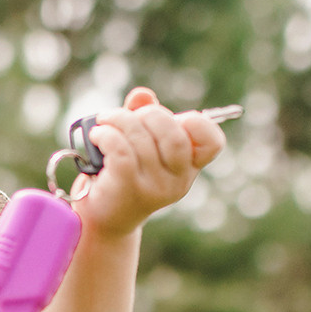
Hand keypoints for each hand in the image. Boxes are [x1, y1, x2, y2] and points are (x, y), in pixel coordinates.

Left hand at [74, 87, 227, 239]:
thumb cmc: (125, 173)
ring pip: (141, 139)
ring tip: (103, 122)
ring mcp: (155, 188)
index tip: (173, 118)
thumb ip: (144, 115)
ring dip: (117, 120)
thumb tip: (142, 95)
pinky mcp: (129, 189)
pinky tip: (97, 135)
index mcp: (190, 166)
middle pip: (174, 135)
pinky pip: (121, 151)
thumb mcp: (140, 142)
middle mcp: (178, 180)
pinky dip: (106, 135)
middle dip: (148, 114)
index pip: (213, 142)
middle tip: (125, 116)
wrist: (105, 216)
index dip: (197, 122)